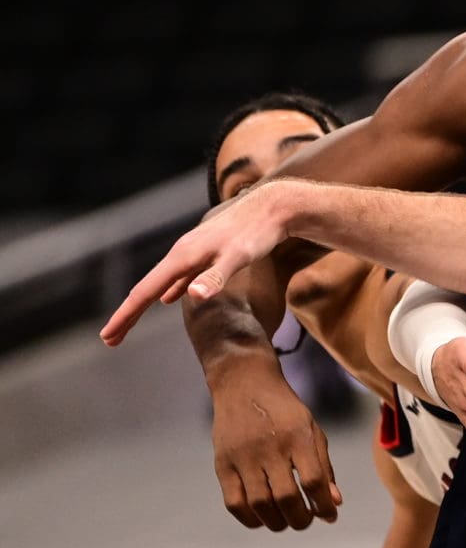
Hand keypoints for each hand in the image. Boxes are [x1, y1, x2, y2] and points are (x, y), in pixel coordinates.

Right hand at [101, 181, 299, 345]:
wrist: (274, 207)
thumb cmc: (257, 233)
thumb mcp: (238, 257)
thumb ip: (214, 277)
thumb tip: (191, 296)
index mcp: (181, 257)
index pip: (145, 292)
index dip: (126, 316)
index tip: (108, 337)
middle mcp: (181, 254)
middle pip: (147, 289)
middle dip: (128, 315)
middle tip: (110, 340)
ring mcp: (192, 253)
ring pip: (161, 283)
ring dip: (145, 305)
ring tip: (131, 323)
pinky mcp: (206, 254)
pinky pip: (179, 277)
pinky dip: (168, 291)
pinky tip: (169, 299)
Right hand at [208, 359, 340, 529]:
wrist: (244, 385)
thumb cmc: (286, 412)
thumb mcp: (312, 431)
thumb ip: (324, 467)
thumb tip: (335, 503)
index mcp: (297, 437)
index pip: (313, 481)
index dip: (323, 505)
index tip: (329, 516)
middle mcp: (270, 448)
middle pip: (287, 497)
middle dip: (301, 519)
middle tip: (306, 521)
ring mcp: (243, 456)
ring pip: (260, 504)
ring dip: (277, 522)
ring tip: (286, 522)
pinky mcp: (222, 463)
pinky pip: (234, 502)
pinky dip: (250, 519)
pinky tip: (262, 519)